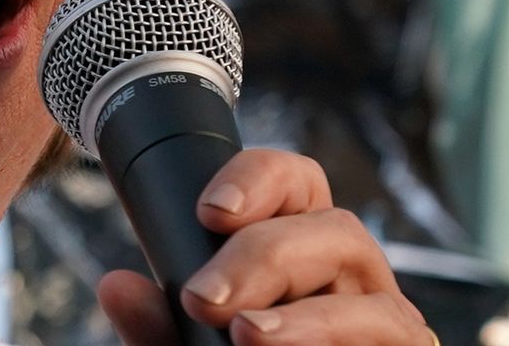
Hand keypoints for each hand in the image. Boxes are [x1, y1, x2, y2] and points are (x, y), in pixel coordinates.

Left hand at [98, 149, 432, 344]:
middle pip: (330, 226)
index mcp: (300, 252)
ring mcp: (384, 314)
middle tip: (205, 298)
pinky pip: (392, 334)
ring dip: (306, 311)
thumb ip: (158, 326)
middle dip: (263, 254)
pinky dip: (336, 339)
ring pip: (369, 282)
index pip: (294, 181)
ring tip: (249, 334)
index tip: (207, 211)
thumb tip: (117, 285)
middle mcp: (350, 274)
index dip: (257, 179)